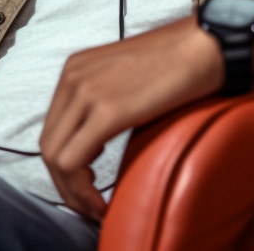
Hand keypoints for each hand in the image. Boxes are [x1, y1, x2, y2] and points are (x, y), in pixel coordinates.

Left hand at [39, 17, 223, 220]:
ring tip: (95, 208)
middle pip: (48, 145)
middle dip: (65, 185)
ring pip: (55, 158)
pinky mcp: (106, 111)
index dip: (63, 166)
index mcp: (74, 69)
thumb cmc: (176, 63)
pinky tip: (102, 202)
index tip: (83, 189)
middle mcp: (72, 78)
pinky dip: (82, 191)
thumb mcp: (123, 77)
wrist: (205, 46)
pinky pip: (73, 162)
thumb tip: (96, 139)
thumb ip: (102, 100)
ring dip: (72, 192)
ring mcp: (87, 93)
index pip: (52, 129)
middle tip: (88, 206)